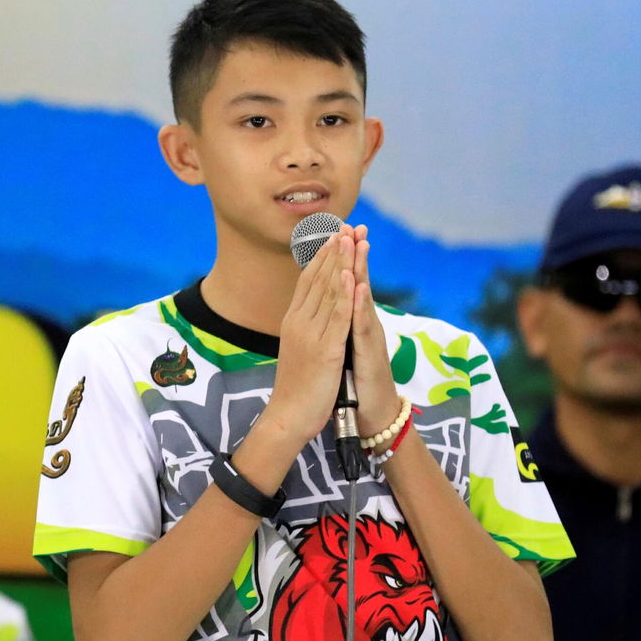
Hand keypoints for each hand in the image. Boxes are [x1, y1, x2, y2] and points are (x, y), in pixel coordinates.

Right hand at [262, 229, 355, 445]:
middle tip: (346, 225)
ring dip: (341, 263)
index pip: (308, 279)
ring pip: (328, 292)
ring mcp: (311, 335)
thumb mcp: (298, 348)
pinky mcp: (325, 350)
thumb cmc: (296, 386)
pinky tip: (352, 277)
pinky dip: (345, 295)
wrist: (288, 416)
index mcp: (293, 320)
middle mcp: (299, 322)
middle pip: (318, 279)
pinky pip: (337, 318)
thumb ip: (305, 326)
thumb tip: (309, 310)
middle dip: (334, 250)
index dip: (322, 255)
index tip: (334, 233)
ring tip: (350, 239)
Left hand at [350, 225, 401, 436]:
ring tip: (359, 244)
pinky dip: (361, 305)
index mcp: (354, 321)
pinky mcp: (370, 354)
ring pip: (364, 298)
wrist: (372, 412)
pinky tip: (360, 288)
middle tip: (356, 225)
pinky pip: (364, 326)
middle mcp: (365, 323)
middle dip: (357, 253)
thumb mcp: (343, 345)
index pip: (349, 283)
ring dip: (362, 270)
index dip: (346, 258)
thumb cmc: (356, 379)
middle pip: (360, 283)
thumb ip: (341, 323)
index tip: (341, 231)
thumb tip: (332, 305)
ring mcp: (369, 337)